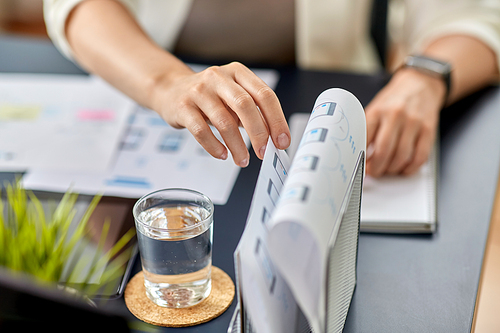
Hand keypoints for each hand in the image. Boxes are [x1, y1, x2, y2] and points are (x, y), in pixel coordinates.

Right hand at [151, 62, 289, 166]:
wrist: (171, 89)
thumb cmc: (209, 96)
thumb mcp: (233, 96)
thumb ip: (253, 113)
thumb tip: (274, 139)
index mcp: (238, 72)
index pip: (264, 95)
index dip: (277, 120)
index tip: (282, 141)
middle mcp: (219, 77)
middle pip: (245, 106)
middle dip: (258, 133)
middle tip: (264, 153)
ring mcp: (199, 91)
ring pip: (224, 121)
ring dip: (237, 146)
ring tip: (242, 160)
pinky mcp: (183, 107)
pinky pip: (201, 131)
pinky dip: (214, 146)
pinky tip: (222, 154)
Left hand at [365, 68, 445, 176]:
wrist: (420, 84)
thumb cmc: (394, 100)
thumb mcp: (375, 108)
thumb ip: (368, 129)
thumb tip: (360, 155)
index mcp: (378, 111)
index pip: (365, 139)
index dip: (361, 158)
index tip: (359, 166)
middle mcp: (396, 116)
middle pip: (383, 151)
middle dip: (376, 168)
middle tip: (374, 172)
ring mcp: (414, 123)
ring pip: (401, 156)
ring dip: (392, 169)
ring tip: (387, 169)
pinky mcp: (429, 130)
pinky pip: (420, 157)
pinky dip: (410, 168)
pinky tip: (404, 168)